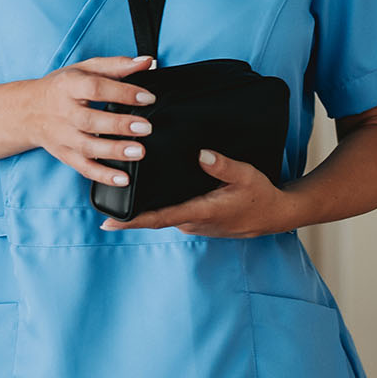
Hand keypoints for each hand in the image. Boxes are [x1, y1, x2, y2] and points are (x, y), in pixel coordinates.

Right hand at [23, 55, 157, 183]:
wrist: (27, 111)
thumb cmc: (60, 88)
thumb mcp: (84, 69)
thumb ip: (117, 65)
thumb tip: (147, 62)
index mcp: (69, 86)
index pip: (96, 88)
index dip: (123, 93)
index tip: (147, 98)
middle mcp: (64, 112)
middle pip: (91, 120)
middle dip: (119, 125)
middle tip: (146, 128)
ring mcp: (63, 136)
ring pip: (88, 147)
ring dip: (114, 151)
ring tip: (138, 152)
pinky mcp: (65, 154)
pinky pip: (84, 167)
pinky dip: (103, 175)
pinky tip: (123, 178)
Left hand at [99, 149, 296, 237]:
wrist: (275, 215)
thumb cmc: (260, 196)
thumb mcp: (245, 175)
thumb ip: (222, 165)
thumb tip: (200, 154)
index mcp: (200, 212)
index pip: (158, 218)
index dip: (131, 221)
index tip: (107, 223)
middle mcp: (192, 222)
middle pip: (153, 217)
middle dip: (128, 213)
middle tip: (101, 203)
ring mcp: (194, 223)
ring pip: (161, 215)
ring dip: (142, 210)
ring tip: (118, 197)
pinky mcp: (197, 220)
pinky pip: (171, 213)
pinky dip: (157, 207)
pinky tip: (146, 194)